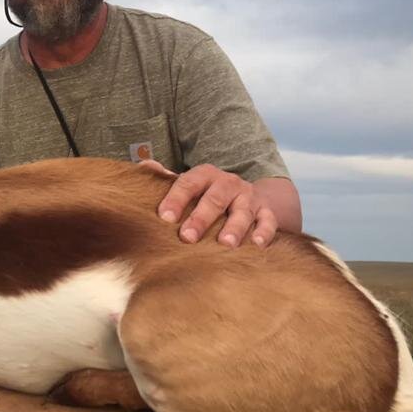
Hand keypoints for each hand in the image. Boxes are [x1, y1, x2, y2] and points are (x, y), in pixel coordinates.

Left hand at [141, 161, 278, 247]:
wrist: (246, 195)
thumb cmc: (206, 194)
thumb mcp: (188, 184)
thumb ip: (166, 178)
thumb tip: (144, 166)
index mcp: (205, 175)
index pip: (188, 183)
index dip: (176, 199)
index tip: (164, 217)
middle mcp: (228, 183)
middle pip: (215, 199)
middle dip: (201, 218)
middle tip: (187, 237)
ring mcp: (248, 197)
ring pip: (242, 211)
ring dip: (234, 227)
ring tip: (225, 243)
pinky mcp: (266, 212)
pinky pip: (268, 221)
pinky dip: (263, 233)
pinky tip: (255, 245)